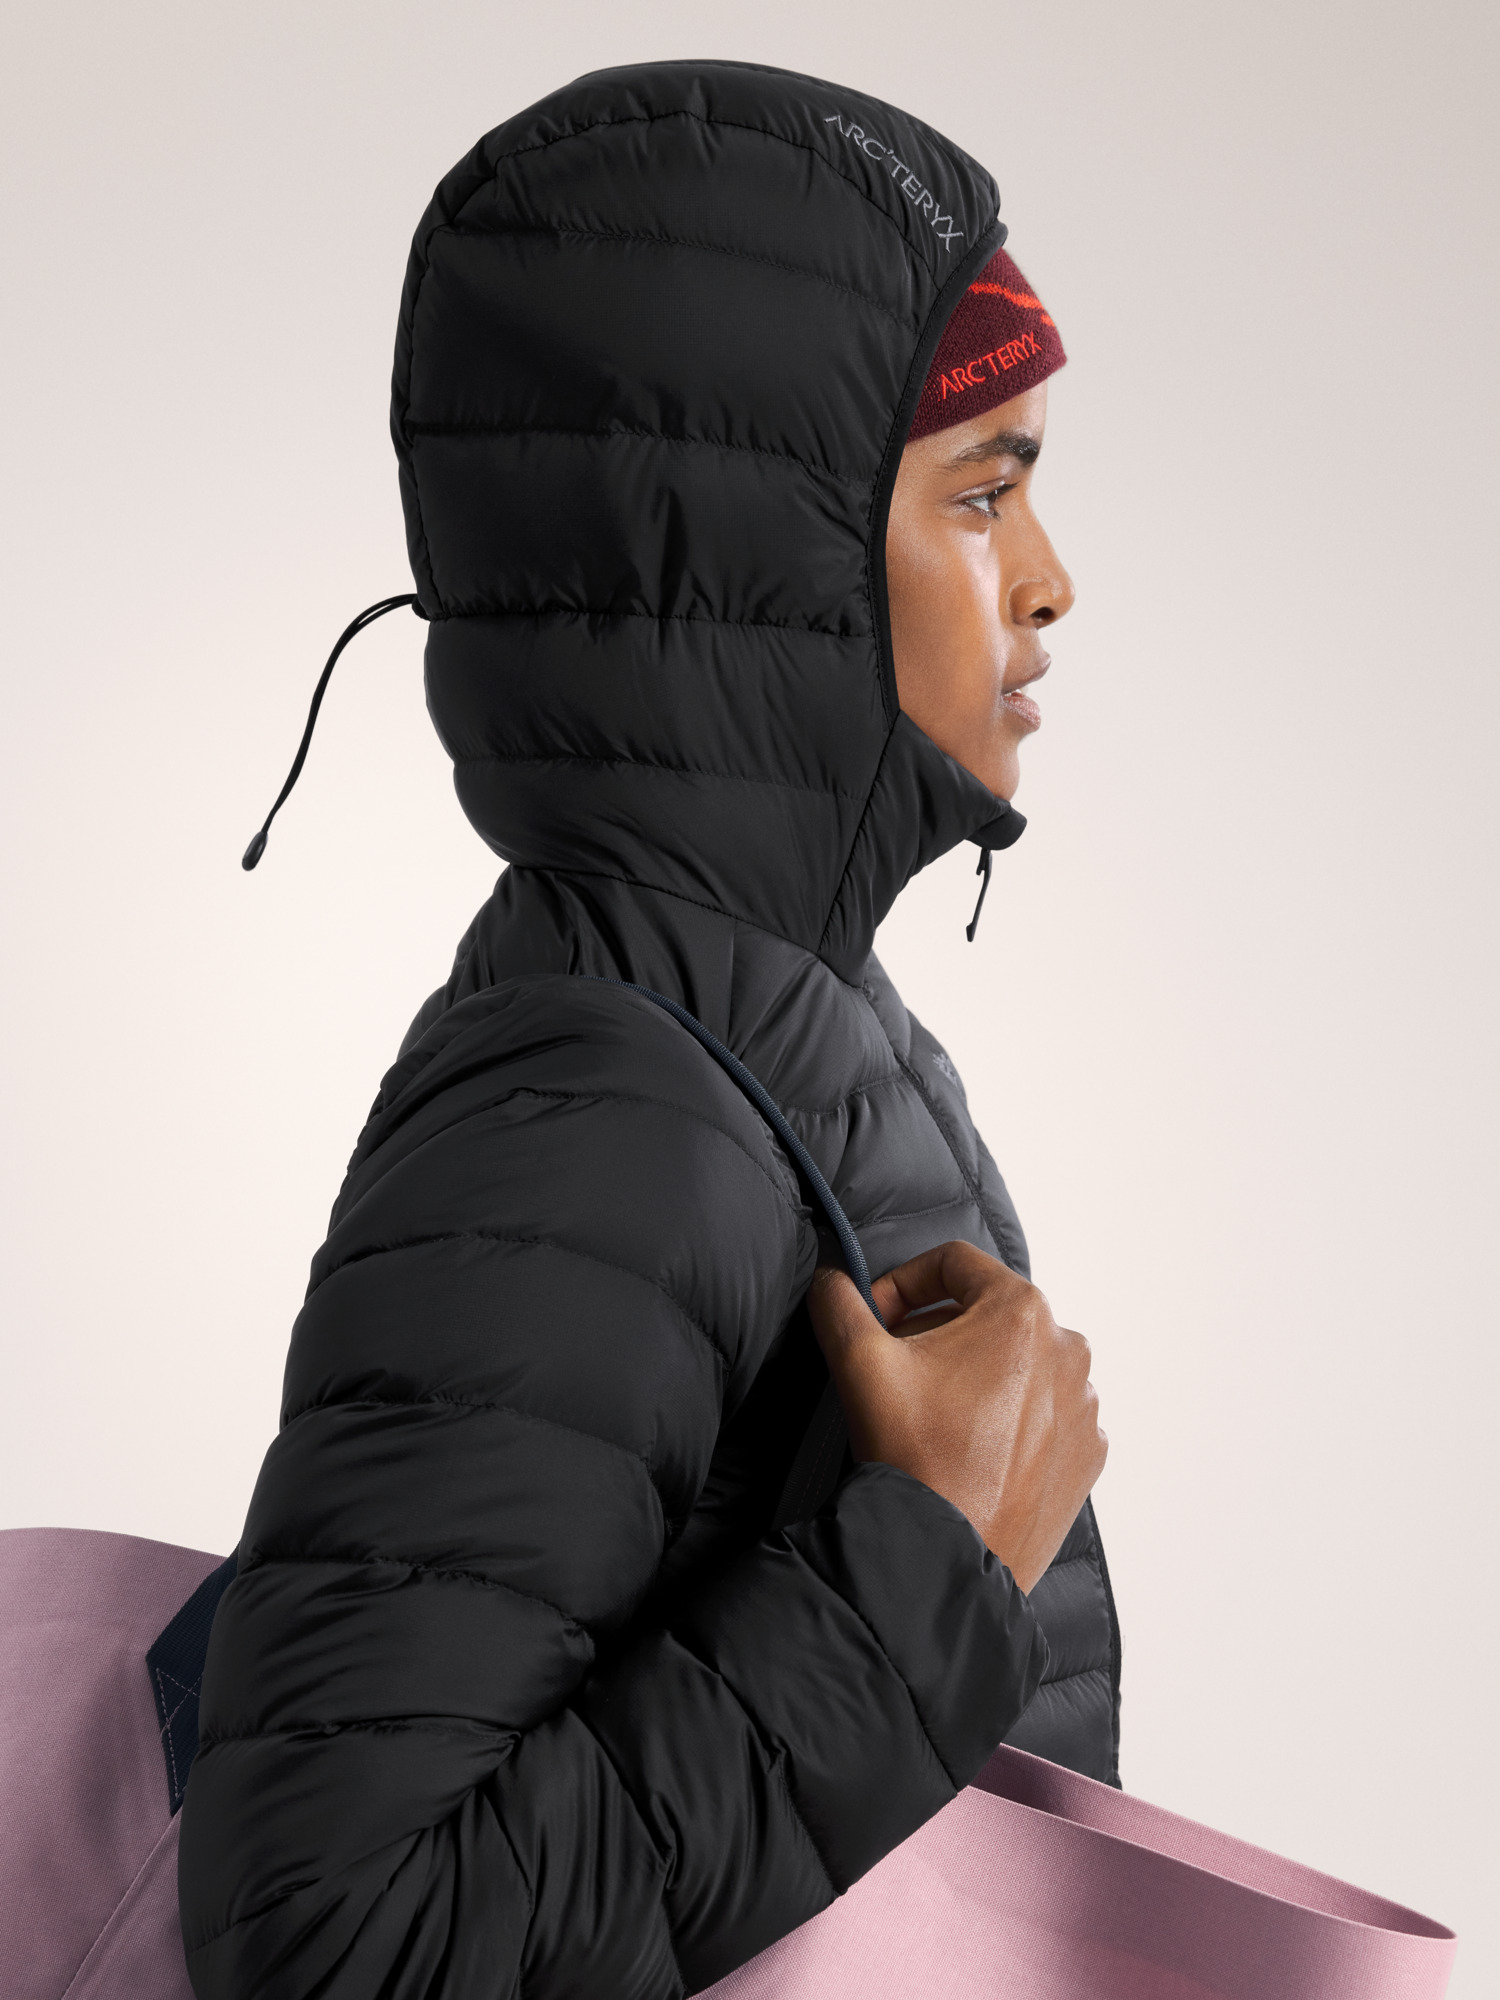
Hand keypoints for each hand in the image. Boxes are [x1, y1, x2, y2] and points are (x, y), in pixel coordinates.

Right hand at [806, 1242, 1106, 1593]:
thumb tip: (831, 1281)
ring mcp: (1083, 1406)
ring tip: (932, 1415)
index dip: (901, 1282)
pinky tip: (969, 1448)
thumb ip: (839, 1302)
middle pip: (987, 1314)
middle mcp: (1067, 1350)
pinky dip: (1008, 1418)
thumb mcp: (860, 1363)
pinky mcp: (1087, 1454)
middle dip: (936, 1332)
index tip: (875, 1318)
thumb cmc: (915, 1458)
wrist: (948, 1559)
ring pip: (1018, 1364)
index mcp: (1021, 1312)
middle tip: (895, 1370)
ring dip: (973, 1374)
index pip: (954, 1263)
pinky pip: (1044, 1414)